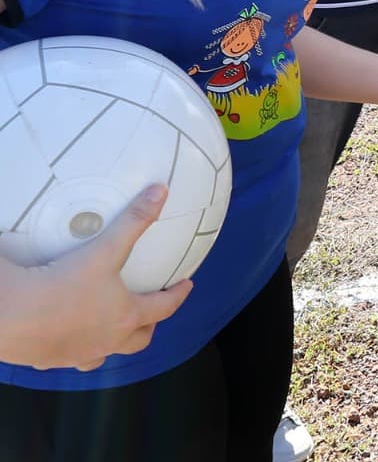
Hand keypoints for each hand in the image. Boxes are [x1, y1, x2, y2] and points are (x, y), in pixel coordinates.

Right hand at [2, 185, 192, 370]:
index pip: (164, 308)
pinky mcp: (49, 360)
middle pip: (139, 340)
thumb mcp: (104, 249)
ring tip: (111, 329)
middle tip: (150, 313)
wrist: (13, 316)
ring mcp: (78, 354)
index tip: (185, 286)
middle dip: (148, 326)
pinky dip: (74, 349)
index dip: (178, 296)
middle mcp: (107, 342)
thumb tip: (161, 191)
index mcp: (126, 316)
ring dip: (112, 343)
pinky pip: (68, 359)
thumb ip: (134, 220)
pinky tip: (67, 337)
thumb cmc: (63, 284)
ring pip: (103, 356)